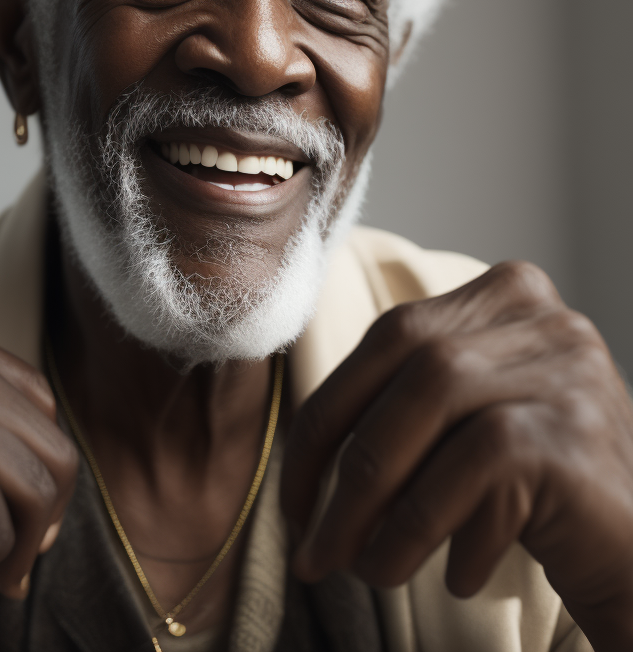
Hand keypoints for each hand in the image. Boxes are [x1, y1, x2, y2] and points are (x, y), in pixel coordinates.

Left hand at [282, 261, 632, 648]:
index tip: (295, 492)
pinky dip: (439, 532)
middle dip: (342, 463)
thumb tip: (298, 451)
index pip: (389, 334)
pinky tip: (453, 576)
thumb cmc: (535, 483)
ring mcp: (565, 368)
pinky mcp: (574, 434)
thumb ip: (400, 402)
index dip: (326, 414)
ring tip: (362, 570)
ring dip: (375, 508)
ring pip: (431, 412)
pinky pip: (473, 476)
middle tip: (313, 547)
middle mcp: (541, 315)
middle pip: (407, 364)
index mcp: (504, 294)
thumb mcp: (464, 421)